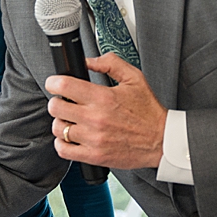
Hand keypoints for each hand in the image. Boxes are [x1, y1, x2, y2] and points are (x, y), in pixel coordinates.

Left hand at [46, 54, 167, 169]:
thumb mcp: (134, 78)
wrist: (162, 140)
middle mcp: (95, 118)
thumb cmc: (148, 111)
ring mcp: (93, 138)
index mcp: (103, 98)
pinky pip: (63, 150)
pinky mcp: (94, 155)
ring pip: (58, 128)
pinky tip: (71, 137)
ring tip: (71, 120)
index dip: (54, 82)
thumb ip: (110, 64)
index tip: (55, 83)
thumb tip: (88, 61)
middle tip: (64, 102)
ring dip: (61, 122)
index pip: (64, 86)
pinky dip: (62, 143)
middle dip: (57, 101)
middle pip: (55, 107)